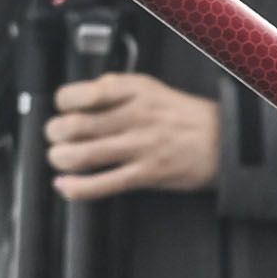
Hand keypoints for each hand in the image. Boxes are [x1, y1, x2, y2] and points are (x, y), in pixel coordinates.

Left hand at [42, 69, 223, 203]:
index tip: (62, 109)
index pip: (82, 93)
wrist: (222, 140)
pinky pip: (103, 184)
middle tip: (54, 137)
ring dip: (60, 159)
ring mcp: (140, 147)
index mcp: (134, 91)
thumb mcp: (151, 89)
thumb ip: (116, 90)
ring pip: (83, 155)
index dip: (63, 103)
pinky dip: (77, 188)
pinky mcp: (146, 174)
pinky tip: (65, 186)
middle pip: (75, 125)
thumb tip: (81, 97)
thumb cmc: (184, 117)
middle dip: (54, 134)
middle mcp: (134, 116)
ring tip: (59, 159)